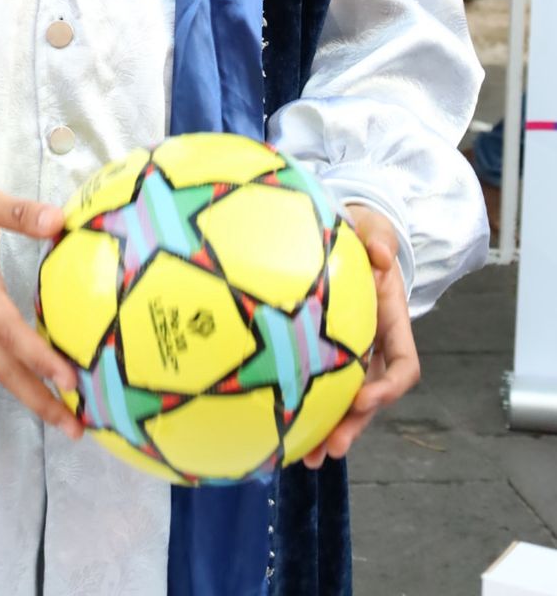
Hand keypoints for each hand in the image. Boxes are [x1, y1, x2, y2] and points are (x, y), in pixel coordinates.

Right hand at [0, 183, 82, 439]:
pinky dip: (22, 377)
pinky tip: (45, 386)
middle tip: (75, 429)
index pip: (7, 327)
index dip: (37, 355)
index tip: (69, 379)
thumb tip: (59, 220)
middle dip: (38, 399)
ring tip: (67, 421)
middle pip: (3, 366)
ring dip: (32, 396)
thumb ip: (17, 211)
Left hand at [301, 205, 418, 468]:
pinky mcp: (321, 350)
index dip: (388, 387)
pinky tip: (283, 429)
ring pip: (345, 399)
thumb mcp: (375, 228)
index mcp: (391, 321)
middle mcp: (373, 344)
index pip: (403, 364)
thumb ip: (380, 237)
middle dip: (355, 424)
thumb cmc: (362, 231)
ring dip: (331, 429)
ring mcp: (349, 351)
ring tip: (309, 458)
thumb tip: (381, 253)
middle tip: (333, 447)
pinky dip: (307, 407)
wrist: (346, 233)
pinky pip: (318, 383)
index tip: (364, 397)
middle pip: (372, 396)